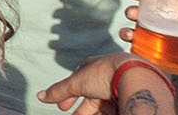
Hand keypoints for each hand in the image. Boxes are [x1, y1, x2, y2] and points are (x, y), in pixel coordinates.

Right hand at [39, 49, 176, 113]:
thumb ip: (58, 91)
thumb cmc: (107, 73)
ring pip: (105, 103)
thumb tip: (39, 96)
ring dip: (94, 112)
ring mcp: (120, 85)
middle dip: (82, 108)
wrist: (138, 77)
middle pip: (91, 95)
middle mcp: (107, 75)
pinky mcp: (131, 95)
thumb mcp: (77, 83)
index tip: (62, 106)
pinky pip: (117, 106)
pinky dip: (108, 112)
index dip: (68, 94)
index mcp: (93, 66)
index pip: (77, 81)